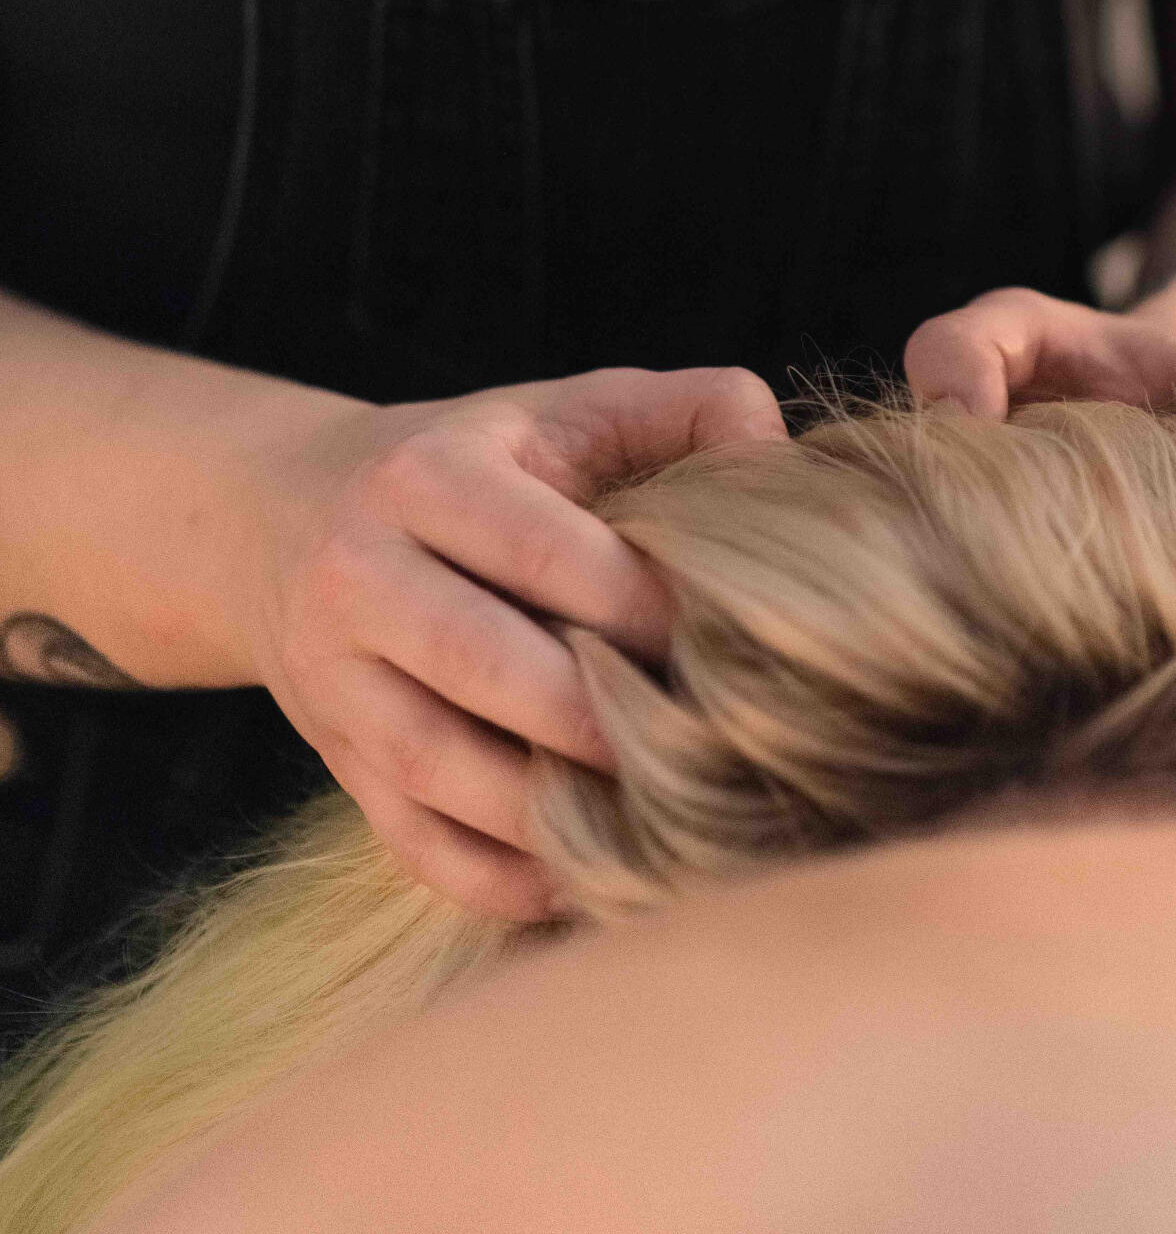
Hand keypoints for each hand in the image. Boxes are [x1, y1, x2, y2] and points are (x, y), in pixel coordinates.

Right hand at [234, 364, 784, 921]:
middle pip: (483, 666)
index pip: (538, 550)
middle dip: (600, 717)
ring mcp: (333, 679)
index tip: (720, 637)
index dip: (637, 603)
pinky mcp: (334, 760)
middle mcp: (359, 575)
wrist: (292, 515)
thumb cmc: (483, 461)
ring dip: (554, 811)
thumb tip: (773, 454)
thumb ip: (688, 409)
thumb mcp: (572, 406)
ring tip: (656, 822)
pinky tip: (585, 878)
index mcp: (427, 476)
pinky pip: (415, 841)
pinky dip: (502, 876)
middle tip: (700, 742)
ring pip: (440, 767)